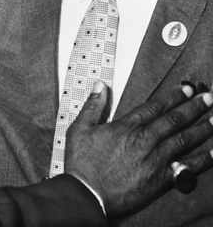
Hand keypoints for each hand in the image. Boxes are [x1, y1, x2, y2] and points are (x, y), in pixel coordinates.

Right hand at [64, 82, 212, 217]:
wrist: (88, 194)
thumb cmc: (83, 163)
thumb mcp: (79, 128)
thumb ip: (93, 105)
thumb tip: (100, 86)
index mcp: (127, 126)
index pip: (156, 106)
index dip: (174, 96)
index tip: (187, 89)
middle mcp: (145, 139)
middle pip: (175, 119)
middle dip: (194, 106)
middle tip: (208, 97)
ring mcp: (156, 159)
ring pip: (184, 138)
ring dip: (202, 127)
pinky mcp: (161, 179)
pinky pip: (187, 166)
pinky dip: (202, 158)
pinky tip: (212, 151)